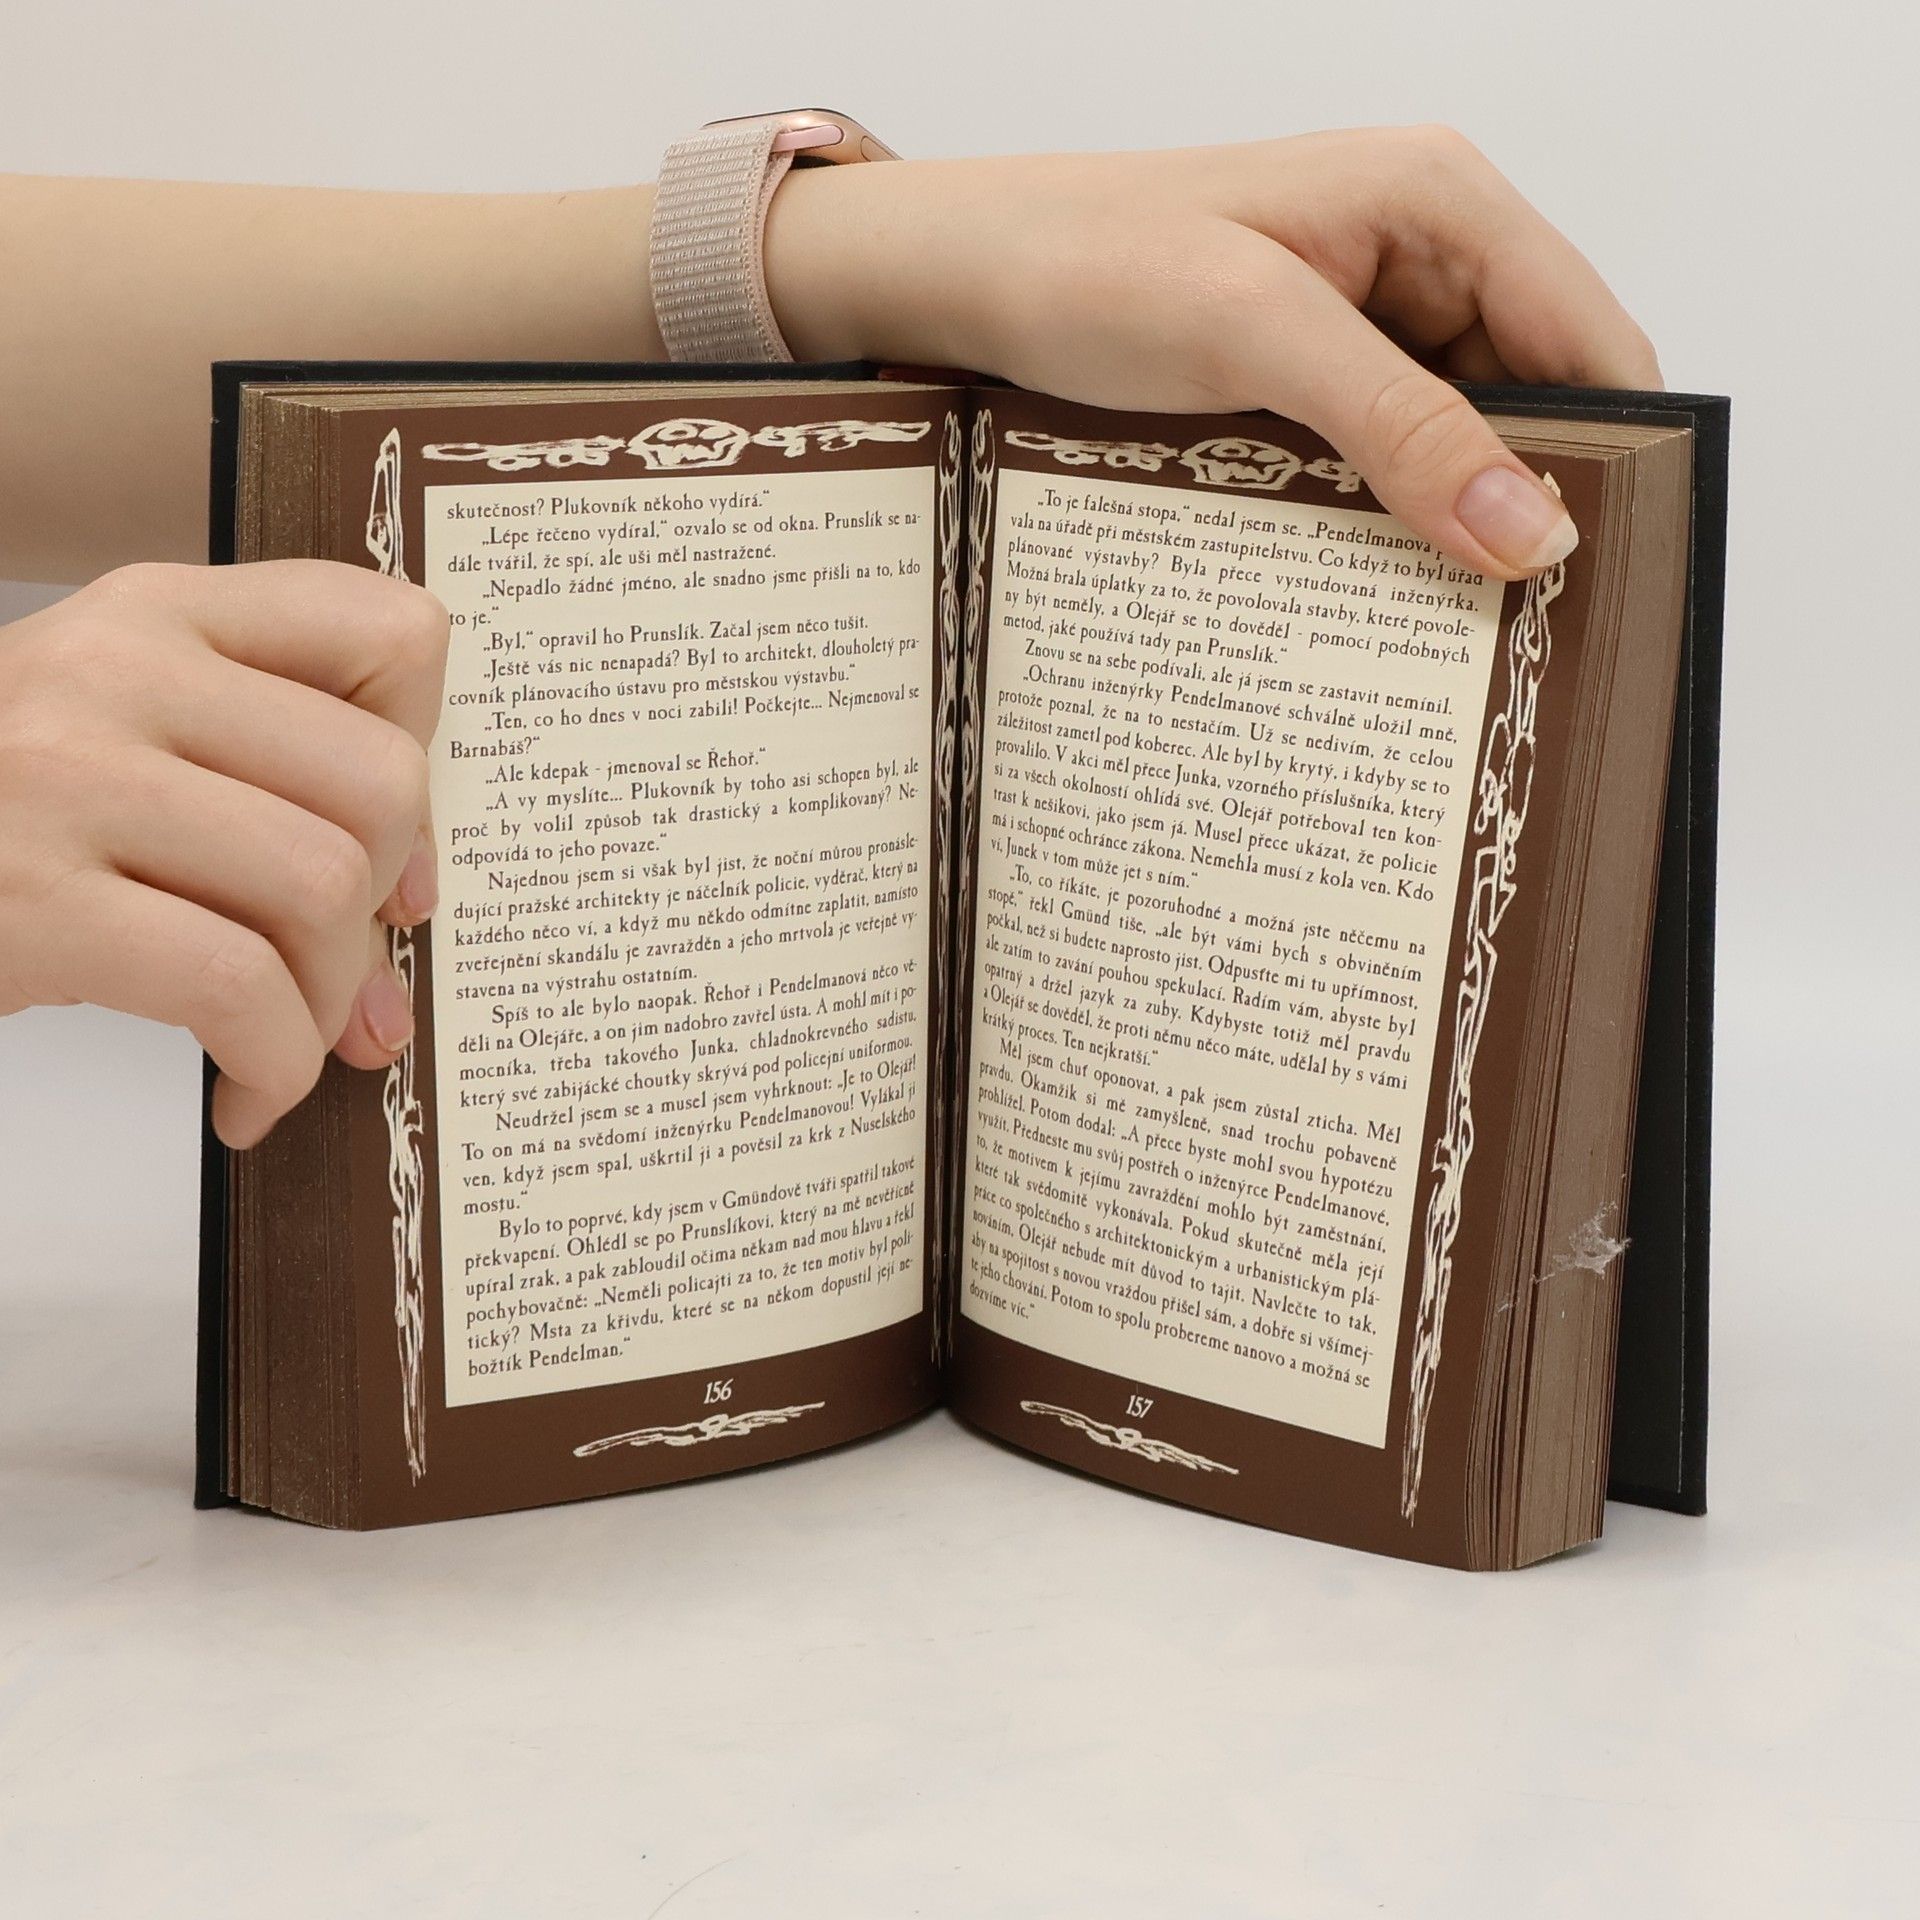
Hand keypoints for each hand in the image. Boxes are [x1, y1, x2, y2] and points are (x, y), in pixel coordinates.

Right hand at [0, 561, 447, 1147]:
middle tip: (338, 977)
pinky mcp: (31, 899)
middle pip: (382, 785)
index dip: (425, 753)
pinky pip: (241, 990)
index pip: (393, 632)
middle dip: (384, 910)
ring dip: (326, 1007)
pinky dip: (273, 1066)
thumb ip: (267, 775)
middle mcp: (115, 667)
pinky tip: (244, 1094)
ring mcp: (64, 775)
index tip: (389, 846)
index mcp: (159, 612)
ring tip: (280, 1043)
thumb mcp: (122, 741)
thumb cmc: (0, 825)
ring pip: (325, 890)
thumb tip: (416, 906)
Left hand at [770, 128, 1661, 578]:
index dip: (1612, 459)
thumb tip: (1528, 528)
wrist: (962, 279)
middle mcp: (1421, 256)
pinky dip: (1383, 522)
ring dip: (1447, 527)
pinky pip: (1382, 460)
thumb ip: (1399, 425)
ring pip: (1455, 444)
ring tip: (1442, 631)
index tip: (1598, 578)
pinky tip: (1364, 588)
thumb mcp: (1252, 332)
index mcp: (1442, 202)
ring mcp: (1363, 322)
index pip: (1593, 340)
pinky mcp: (1308, 380)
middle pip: (1533, 402)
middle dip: (1526, 508)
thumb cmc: (1085, 261)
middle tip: (1515, 634)